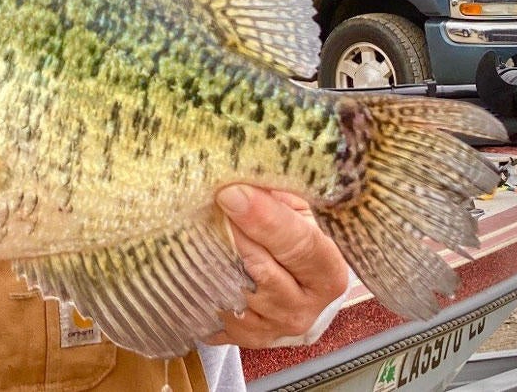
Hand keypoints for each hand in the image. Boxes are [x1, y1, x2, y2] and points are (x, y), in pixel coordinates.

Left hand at [204, 185, 348, 348]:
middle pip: (260, 270)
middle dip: (228, 234)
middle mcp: (304, 309)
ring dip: (207, 259)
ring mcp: (273, 329)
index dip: (263, 218)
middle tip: (203, 203)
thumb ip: (278, 197)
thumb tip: (244, 176)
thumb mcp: (300, 214)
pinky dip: (198, 285)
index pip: (298, 244)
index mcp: (328, 273)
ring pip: (232, 292)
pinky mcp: (242, 340)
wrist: (298, 293)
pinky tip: (188, 261)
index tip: (229, 193)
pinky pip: (213, 312)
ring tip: (190, 227)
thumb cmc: (298, 243)